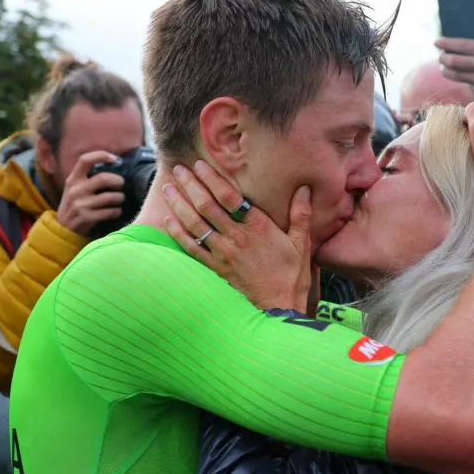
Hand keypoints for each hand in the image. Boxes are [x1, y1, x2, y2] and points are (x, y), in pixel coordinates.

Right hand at [55, 151, 124, 235]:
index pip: (85, 160)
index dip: (101, 155)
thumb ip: (87, 178)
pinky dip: (117, 211)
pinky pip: (109, 212)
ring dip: (120, 198)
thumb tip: (113, 166)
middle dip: (118, 181)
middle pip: (103, 178)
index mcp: (73, 179)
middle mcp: (75, 190)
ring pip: (109, 197)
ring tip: (120, 199)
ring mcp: (80, 204)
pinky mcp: (86, 218)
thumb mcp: (75, 188)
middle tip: (121, 184)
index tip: (115, 158)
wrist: (63, 228)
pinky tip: (116, 211)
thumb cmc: (75, 204)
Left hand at [162, 160, 312, 311]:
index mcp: (258, 227)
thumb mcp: (302, 244)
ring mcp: (223, 254)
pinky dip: (178, 233)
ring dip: (180, 204)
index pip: (229, 196)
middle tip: (179, 169)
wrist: (277, 309)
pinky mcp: (215, 269)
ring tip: (168, 188)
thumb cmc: (291, 277)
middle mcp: (236, 238)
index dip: (212, 178)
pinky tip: (168, 221)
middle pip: (207, 206)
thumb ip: (301, 215)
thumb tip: (305, 189)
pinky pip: (191, 248)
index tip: (200, 165)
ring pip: (195, 224)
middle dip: (191, 185)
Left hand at [435, 4, 473, 98]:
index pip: (464, 45)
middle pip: (456, 61)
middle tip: (440, 55)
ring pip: (456, 74)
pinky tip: (452, 73)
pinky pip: (463, 82)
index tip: (437, 41)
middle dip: (443, 58)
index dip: (448, 43)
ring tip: (443, 65)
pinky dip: (456, 78)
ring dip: (445, 70)